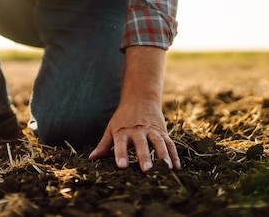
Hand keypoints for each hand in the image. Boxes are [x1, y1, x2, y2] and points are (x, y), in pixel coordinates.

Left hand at [88, 46, 180, 171]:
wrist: (140, 98)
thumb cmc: (123, 117)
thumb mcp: (111, 128)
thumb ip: (103, 145)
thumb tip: (91, 158)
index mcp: (123, 132)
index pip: (121, 144)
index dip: (121, 154)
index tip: (122, 166)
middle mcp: (138, 131)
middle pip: (142, 144)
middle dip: (144, 156)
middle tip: (146, 169)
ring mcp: (152, 131)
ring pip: (159, 143)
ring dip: (163, 155)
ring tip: (167, 168)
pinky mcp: (162, 131)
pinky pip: (170, 143)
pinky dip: (174, 155)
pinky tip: (176, 167)